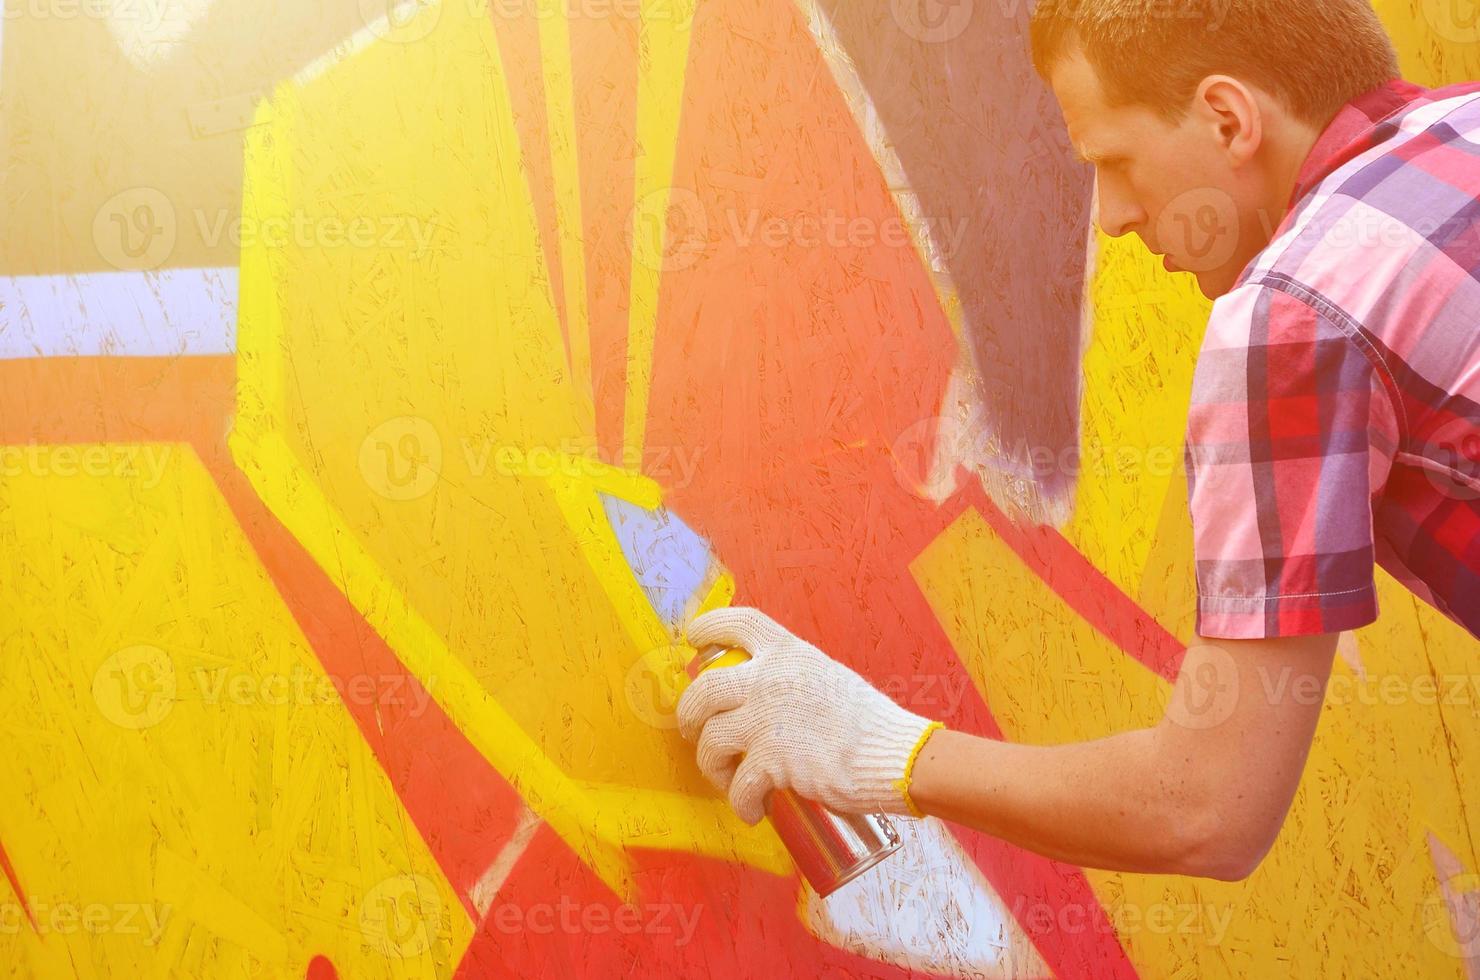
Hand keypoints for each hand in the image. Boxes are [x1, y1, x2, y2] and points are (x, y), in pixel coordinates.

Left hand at [676, 607, 940, 824]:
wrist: (895, 755)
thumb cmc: (869, 723)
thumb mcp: (827, 677)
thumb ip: (791, 679)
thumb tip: (760, 696)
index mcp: (788, 652)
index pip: (738, 622)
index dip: (708, 627)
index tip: (692, 640)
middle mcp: (770, 678)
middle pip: (703, 689)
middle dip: (689, 716)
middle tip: (693, 731)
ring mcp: (767, 719)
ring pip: (710, 741)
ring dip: (713, 767)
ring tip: (730, 781)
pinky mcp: (772, 760)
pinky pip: (738, 786)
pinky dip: (741, 804)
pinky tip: (753, 810)